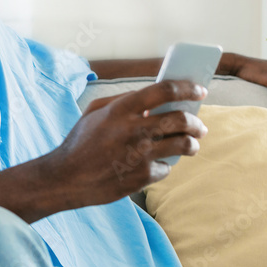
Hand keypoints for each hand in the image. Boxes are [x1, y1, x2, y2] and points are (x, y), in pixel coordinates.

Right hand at [47, 80, 208, 207]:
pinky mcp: (142, 177)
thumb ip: (123, 100)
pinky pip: (165, 168)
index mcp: (121, 109)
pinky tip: (151, 166)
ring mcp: (139, 155)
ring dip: (192, 145)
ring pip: (183, 145)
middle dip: (196, 123)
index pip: (164, 90)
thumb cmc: (81, 142)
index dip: (187, 88)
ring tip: (191, 145)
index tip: (200, 91)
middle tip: (199, 127)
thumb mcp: (95, 112)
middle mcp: (133, 130)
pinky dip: (162, 166)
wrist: (66, 178)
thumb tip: (155, 100)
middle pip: (181, 119)